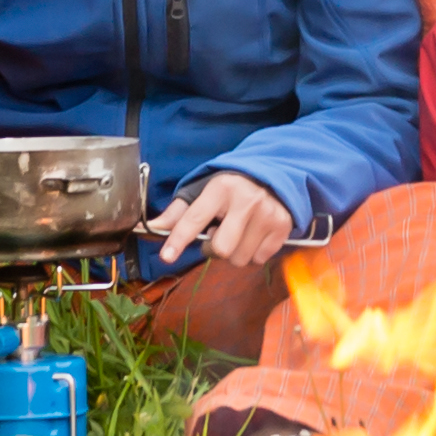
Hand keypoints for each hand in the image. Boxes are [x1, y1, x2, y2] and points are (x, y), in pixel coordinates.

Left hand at [146, 172, 292, 276]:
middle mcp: (246, 200)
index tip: (167, 256)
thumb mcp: (204, 191)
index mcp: (221, 188)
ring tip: (237, 234)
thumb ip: (179, 212)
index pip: (195, 218)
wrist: (274, 176)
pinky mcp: (282, 227)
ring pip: (240, 258)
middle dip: (213, 249)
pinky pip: (259, 259)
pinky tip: (253, 235)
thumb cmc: (232, 188)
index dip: (179, 239)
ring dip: (234, 253)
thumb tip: (152, 227)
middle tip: (216, 236)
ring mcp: (267, 214)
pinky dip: (253, 253)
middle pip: (221, 248)